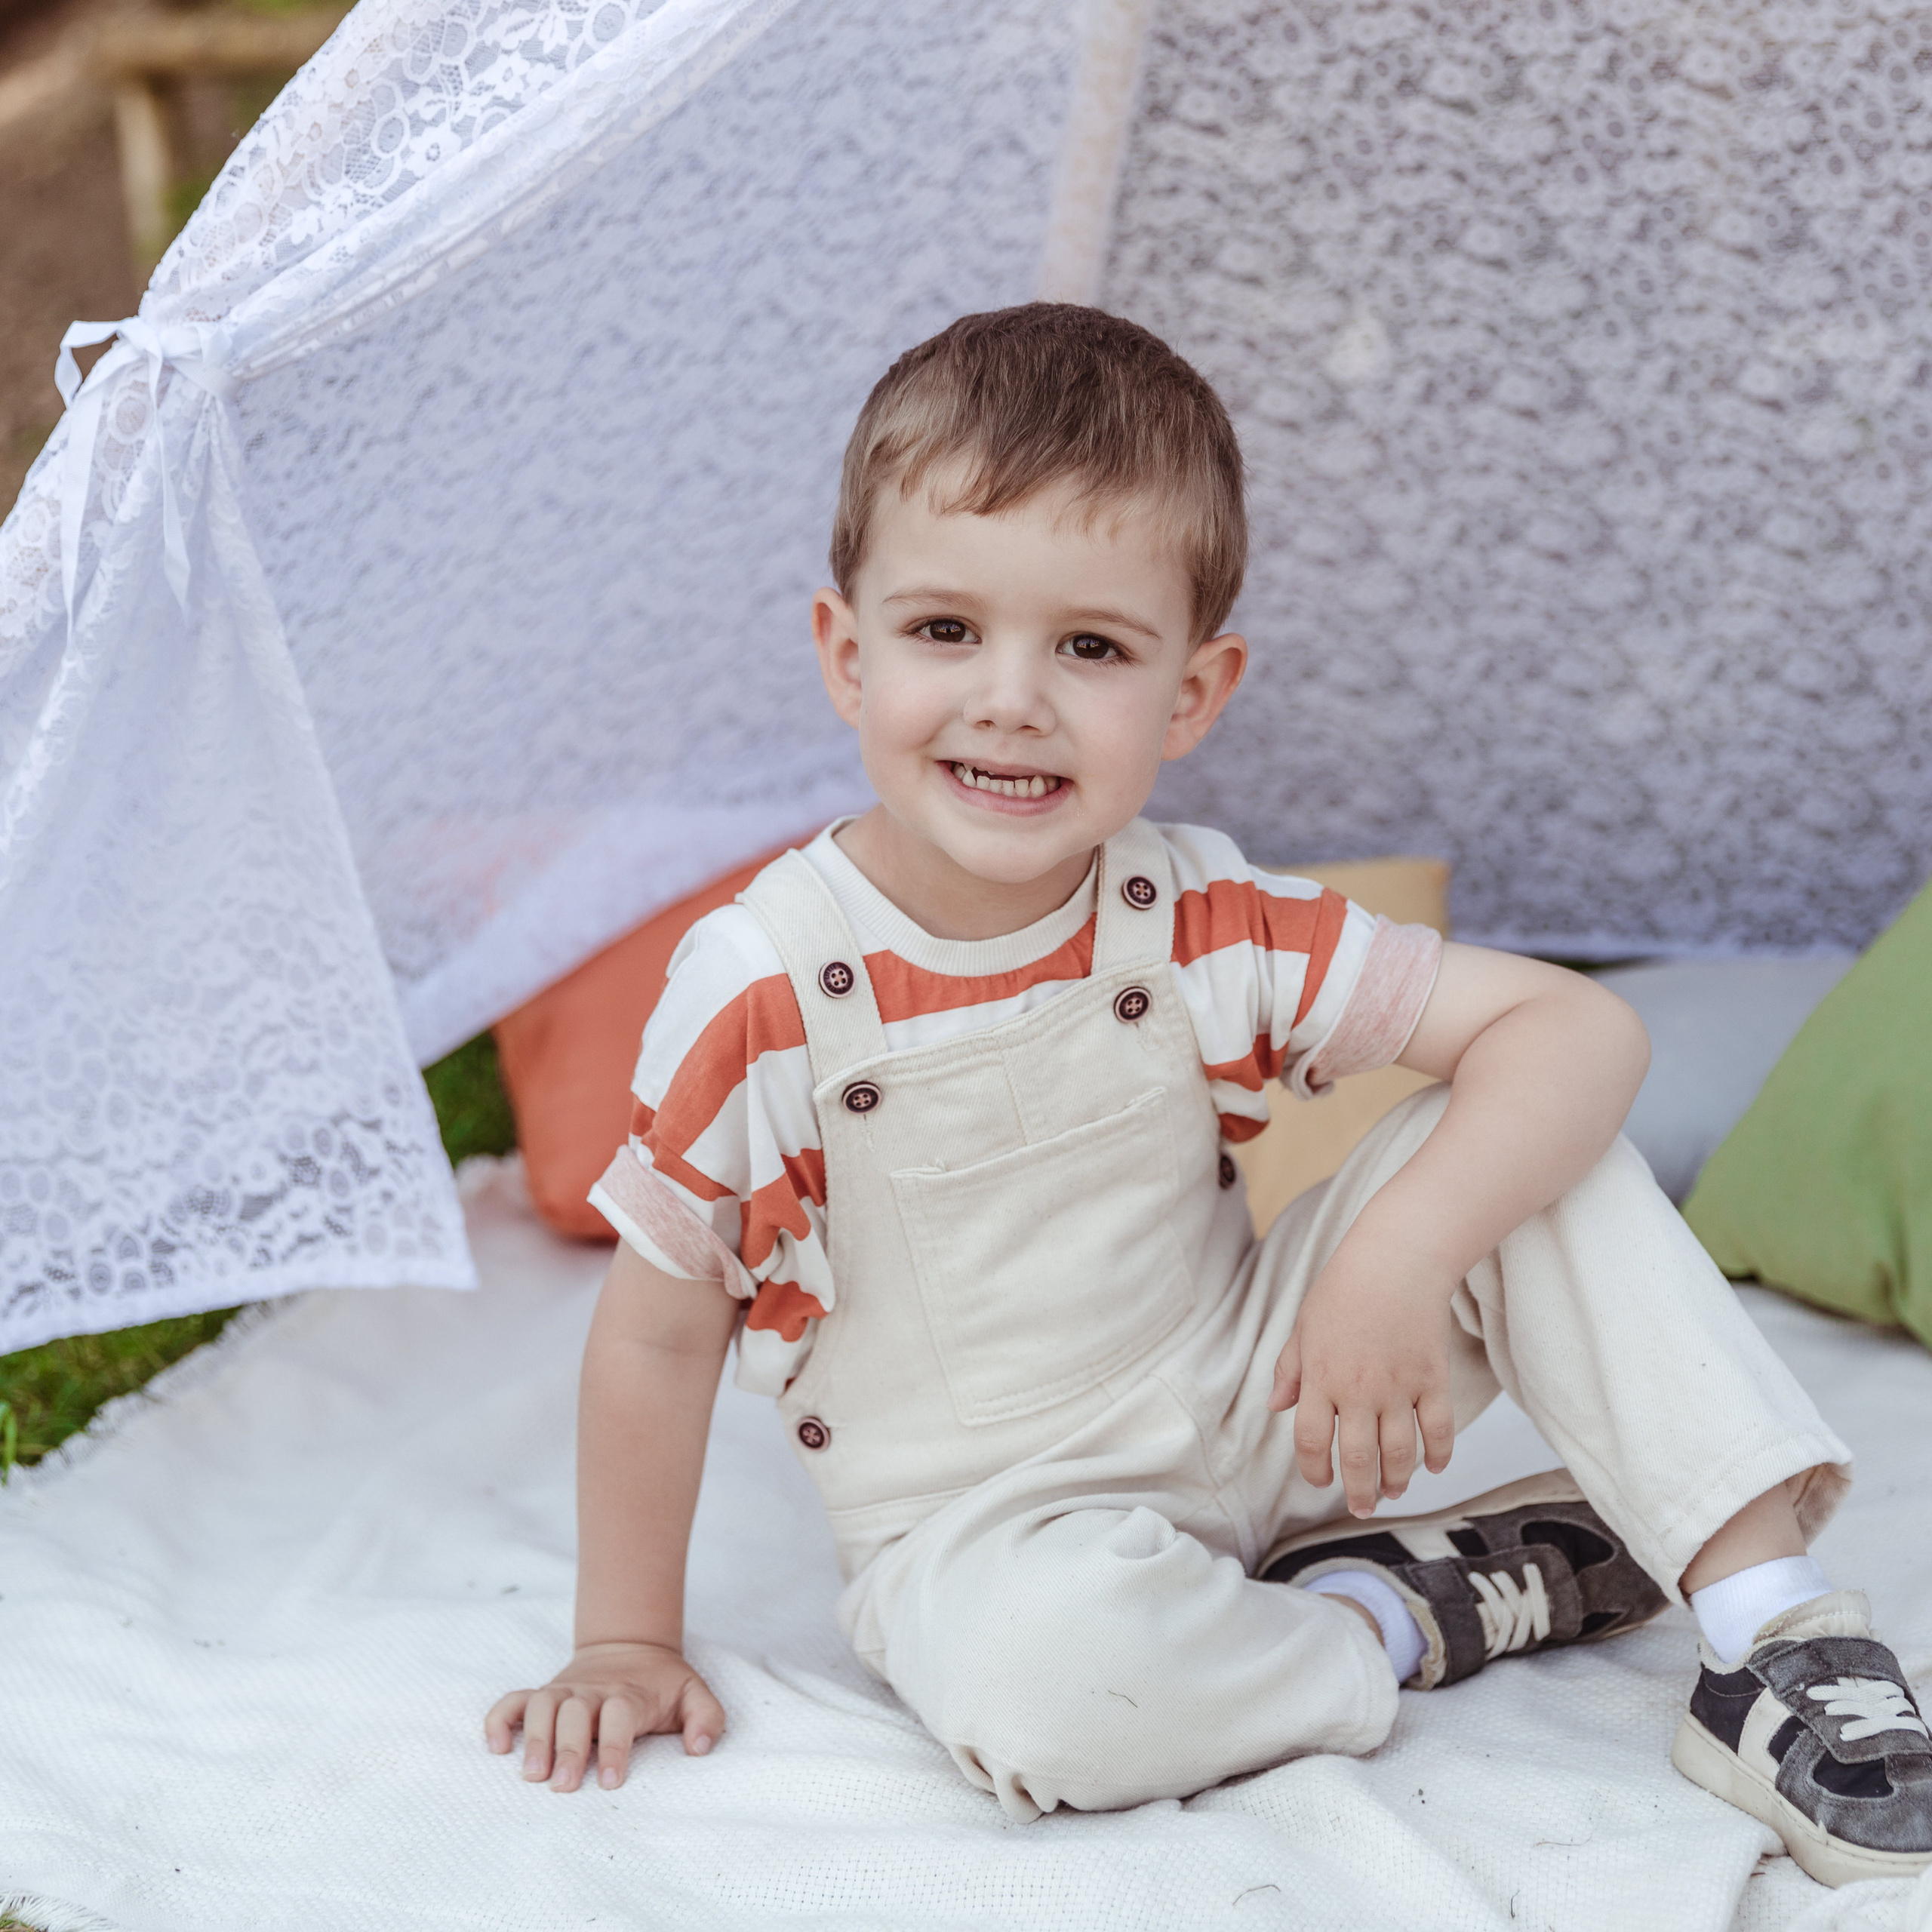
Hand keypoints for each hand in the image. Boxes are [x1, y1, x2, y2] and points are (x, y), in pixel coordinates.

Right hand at [485, 1640, 724, 1790]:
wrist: (631, 1646)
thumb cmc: (662, 1684)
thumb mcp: (694, 1693)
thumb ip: (706, 1718)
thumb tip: (699, 1748)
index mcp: (628, 1694)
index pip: (619, 1715)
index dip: (615, 1747)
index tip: (612, 1781)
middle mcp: (591, 1691)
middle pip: (574, 1713)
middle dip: (569, 1749)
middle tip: (565, 1786)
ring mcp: (564, 1691)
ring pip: (541, 1706)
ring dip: (533, 1738)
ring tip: (532, 1774)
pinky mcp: (543, 1694)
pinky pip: (512, 1701)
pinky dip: (499, 1719)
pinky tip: (496, 1746)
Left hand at [1269, 1238, 1456, 1517]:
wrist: (1396, 1259)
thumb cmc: (1343, 1289)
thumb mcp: (1304, 1326)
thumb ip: (1290, 1370)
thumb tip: (1276, 1407)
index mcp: (1321, 1377)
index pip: (1312, 1441)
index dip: (1314, 1470)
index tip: (1320, 1481)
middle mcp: (1358, 1389)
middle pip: (1358, 1458)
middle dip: (1358, 1491)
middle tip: (1361, 1507)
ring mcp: (1399, 1387)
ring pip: (1399, 1452)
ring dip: (1396, 1480)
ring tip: (1393, 1492)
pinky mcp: (1432, 1378)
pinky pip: (1438, 1428)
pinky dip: (1439, 1453)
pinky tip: (1434, 1467)